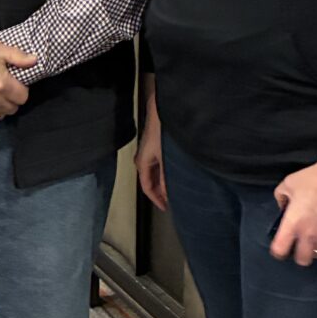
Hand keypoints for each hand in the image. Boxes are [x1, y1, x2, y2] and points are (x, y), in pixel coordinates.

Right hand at [135, 96, 167, 210]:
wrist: (161, 110)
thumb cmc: (161, 132)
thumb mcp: (165, 158)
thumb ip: (166, 177)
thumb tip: (167, 193)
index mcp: (142, 163)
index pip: (146, 187)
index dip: (156, 199)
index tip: (166, 208)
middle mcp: (143, 159)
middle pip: (150, 181)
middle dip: (160, 192)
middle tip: (171, 201)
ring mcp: (148, 152)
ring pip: (154, 173)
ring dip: (163, 182)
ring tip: (175, 189)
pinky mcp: (154, 146)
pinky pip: (158, 165)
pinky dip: (165, 172)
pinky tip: (174, 173)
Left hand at [270, 159, 316, 266]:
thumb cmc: (312, 179)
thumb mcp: (288, 183)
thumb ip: (281, 198)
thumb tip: (283, 209)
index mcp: (293, 224)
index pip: (280, 250)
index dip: (278, 251)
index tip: (281, 246)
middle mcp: (309, 235)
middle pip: (302, 260)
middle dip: (299, 255)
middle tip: (300, 245)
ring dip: (316, 249)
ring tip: (316, 239)